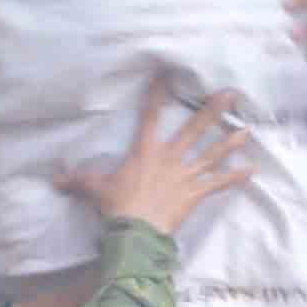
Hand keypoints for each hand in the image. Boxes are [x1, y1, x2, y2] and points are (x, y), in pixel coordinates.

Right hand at [65, 80, 262, 246]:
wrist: (134, 232)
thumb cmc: (115, 207)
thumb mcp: (93, 190)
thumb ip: (77, 181)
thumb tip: (55, 179)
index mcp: (145, 152)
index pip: (150, 116)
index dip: (157, 93)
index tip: (167, 74)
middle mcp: (169, 158)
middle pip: (194, 129)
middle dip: (213, 110)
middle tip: (231, 94)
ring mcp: (185, 176)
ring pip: (212, 154)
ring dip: (230, 141)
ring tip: (247, 130)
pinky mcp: (195, 194)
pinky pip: (218, 184)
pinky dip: (235, 177)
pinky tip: (251, 169)